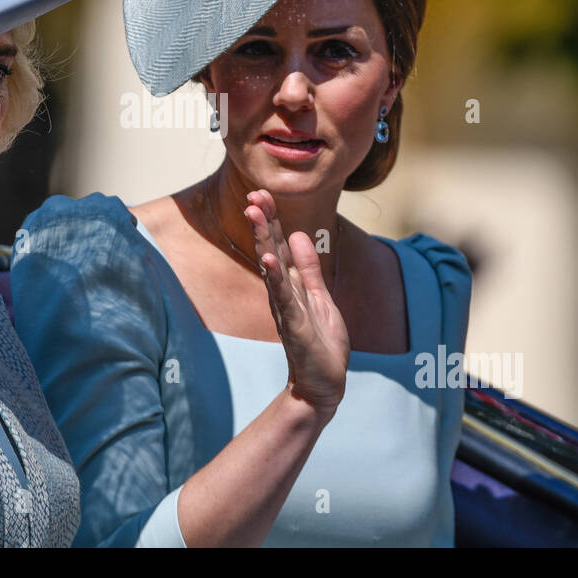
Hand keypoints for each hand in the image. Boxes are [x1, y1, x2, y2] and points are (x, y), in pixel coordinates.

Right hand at [243, 189, 348, 419]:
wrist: (324, 384)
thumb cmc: (321, 343)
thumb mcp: (319, 297)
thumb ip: (309, 268)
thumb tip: (297, 234)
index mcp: (289, 284)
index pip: (278, 245)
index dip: (271, 219)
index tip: (261, 193)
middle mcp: (282, 293)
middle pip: (270, 250)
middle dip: (263, 222)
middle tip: (252, 194)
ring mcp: (286, 308)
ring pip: (272, 268)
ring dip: (263, 240)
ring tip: (255, 214)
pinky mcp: (294, 326)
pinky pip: (283, 298)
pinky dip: (275, 277)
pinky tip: (268, 259)